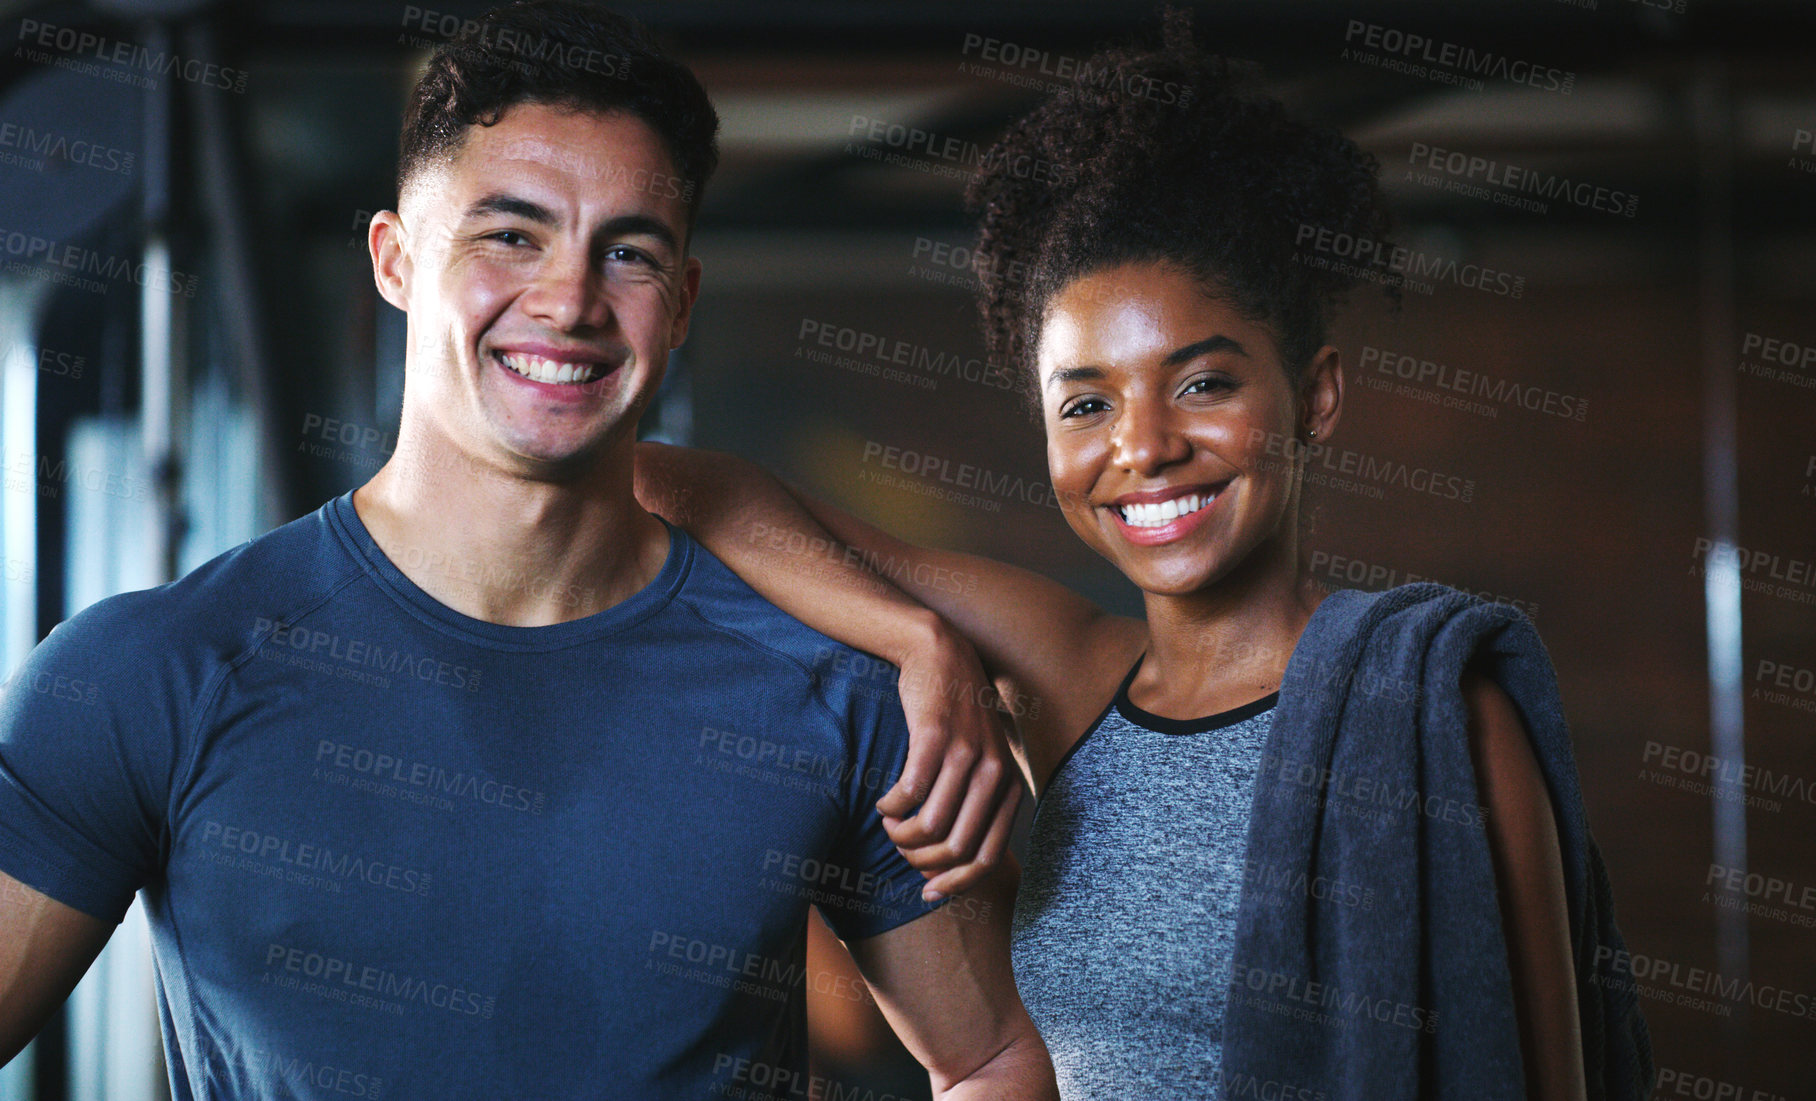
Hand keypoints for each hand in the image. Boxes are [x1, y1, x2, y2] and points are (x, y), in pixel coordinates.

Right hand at [877, 629, 1023, 901]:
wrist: (939, 651)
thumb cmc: (953, 714)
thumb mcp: (978, 758)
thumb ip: (974, 803)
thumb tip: (948, 864)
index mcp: (1007, 784)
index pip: (987, 856)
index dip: (955, 883)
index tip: (925, 891)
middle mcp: (994, 772)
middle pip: (955, 848)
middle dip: (921, 860)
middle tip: (900, 849)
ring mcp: (966, 753)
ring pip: (930, 826)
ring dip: (902, 835)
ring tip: (890, 825)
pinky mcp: (935, 736)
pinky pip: (909, 793)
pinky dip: (892, 808)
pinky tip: (884, 803)